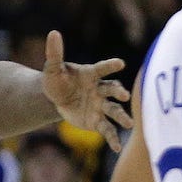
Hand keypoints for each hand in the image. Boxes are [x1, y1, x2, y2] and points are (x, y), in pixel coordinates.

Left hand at [40, 32, 130, 150]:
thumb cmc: (57, 80)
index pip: (102, 68)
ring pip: (114, 111)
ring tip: (129, 125)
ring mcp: (101, 106)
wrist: (55, 99)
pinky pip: (107, 130)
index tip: (120, 63)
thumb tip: (53, 33)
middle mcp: (100, 89)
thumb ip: (54, 53)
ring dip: (122, 117)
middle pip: (112, 90)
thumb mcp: (52, 68)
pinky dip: (113, 139)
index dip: (110, 65)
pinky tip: (117, 149)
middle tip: (125, 96)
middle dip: (119, 93)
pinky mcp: (97, 121)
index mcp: (91, 74)